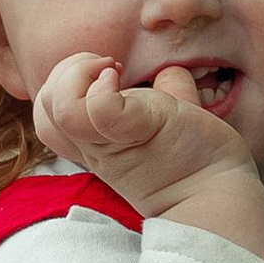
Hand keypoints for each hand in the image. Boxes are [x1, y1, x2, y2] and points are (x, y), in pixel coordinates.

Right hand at [31, 53, 263, 262]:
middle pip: (44, 108)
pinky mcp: (136, 133)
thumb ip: (161, 90)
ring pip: (56, 107)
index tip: (106, 76)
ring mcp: (110, 142)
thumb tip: (168, 69)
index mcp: (95, 143)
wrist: (219, 194)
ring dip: (75, 75)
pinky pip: (98, 108)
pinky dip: (104, 87)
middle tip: (108, 68)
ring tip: (112, 71)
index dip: (62, 84)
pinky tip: (125, 82)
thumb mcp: (164, 119)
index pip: (47, 114)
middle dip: (64, 72)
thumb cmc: (198, 158)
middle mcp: (95, 146)